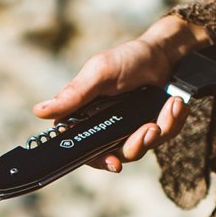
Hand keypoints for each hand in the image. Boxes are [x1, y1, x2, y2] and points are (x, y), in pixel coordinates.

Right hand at [32, 16, 207, 171]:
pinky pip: (162, 139)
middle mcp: (106, 128)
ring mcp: (130, 130)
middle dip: (136, 145)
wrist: (166, 54)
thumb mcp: (99, 73)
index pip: (83, 149)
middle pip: (115, 156)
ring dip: (159, 130)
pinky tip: (176, 103)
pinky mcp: (152, 129)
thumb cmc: (128, 58)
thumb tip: (39, 111)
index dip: (97, 160)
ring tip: (170, 106)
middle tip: (150, 128)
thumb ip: (73, 94)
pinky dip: (173, 121)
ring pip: (141, 149)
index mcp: (86, 117)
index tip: (113, 162)